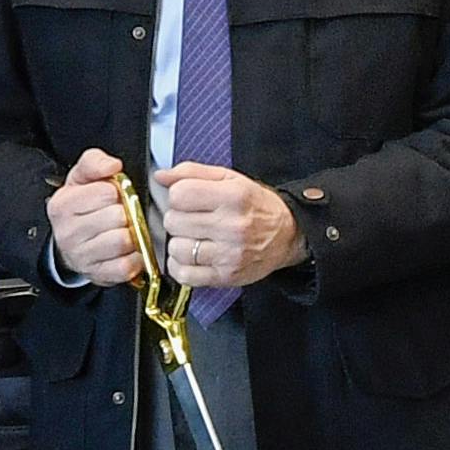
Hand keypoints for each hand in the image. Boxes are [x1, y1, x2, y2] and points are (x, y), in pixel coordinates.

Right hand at [48, 149, 141, 285]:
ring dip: (131, 234)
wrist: (71, 243)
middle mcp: (68, 232)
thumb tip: (112, 165)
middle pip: (117, 217)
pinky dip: (134, 257)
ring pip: (123, 240)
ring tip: (124, 230)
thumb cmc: (81, 208)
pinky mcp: (98, 275)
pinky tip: (127, 250)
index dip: (115, 191)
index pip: (106, 192)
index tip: (111, 196)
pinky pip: (127, 265)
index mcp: (63, 205)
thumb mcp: (81, 178)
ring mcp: (82, 256)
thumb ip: (94, 162)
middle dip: (125, 213)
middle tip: (120, 215)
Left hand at [154, 162, 301, 288]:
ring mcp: (229, 254)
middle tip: (194, 219)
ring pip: (176, 249)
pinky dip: (181, 266)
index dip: (178, 196)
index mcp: (233, 196)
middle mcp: (232, 226)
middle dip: (179, 219)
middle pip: (174, 222)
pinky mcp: (225, 276)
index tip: (187, 199)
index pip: (179, 194)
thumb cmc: (256, 206)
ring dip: (180, 243)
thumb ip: (192, 172)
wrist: (288, 235)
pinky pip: (184, 274)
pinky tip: (192, 257)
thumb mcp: (229, 178)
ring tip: (195, 238)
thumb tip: (161, 176)